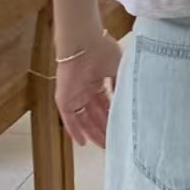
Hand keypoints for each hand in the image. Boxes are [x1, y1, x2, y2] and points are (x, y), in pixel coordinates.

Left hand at [55, 34, 121, 148]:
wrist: (84, 43)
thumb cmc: (102, 50)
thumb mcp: (118, 68)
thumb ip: (120, 85)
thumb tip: (125, 100)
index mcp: (98, 81)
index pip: (105, 104)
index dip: (112, 116)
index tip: (121, 128)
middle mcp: (86, 90)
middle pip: (95, 114)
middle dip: (105, 128)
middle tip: (114, 142)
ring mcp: (75, 95)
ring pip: (84, 119)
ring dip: (93, 132)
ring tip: (104, 145)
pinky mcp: (64, 99)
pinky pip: (69, 119)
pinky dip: (75, 131)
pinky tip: (83, 143)